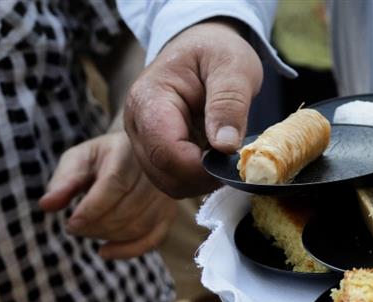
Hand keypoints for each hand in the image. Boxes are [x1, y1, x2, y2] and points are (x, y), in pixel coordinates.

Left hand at [39, 132, 177, 259]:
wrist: (136, 156)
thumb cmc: (102, 158)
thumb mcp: (79, 160)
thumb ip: (63, 182)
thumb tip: (46, 206)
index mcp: (128, 153)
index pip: (114, 186)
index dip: (92, 209)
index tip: (71, 224)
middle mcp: (154, 175)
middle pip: (126, 210)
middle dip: (95, 226)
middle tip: (74, 227)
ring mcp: (165, 196)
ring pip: (138, 227)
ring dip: (107, 236)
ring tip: (87, 231)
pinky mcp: (169, 214)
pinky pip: (153, 239)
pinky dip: (128, 251)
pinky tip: (105, 252)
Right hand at [123, 20, 262, 197]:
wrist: (202, 47)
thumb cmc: (216, 51)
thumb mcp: (233, 67)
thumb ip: (229, 103)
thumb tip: (226, 146)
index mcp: (149, 99)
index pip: (166, 151)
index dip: (202, 166)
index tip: (233, 159)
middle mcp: (137, 124)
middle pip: (165, 174)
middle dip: (204, 176)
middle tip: (235, 158)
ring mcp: (143, 141)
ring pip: (170, 183)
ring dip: (203, 179)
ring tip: (226, 154)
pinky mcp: (156, 152)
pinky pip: (176, 179)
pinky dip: (200, 177)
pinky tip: (217, 156)